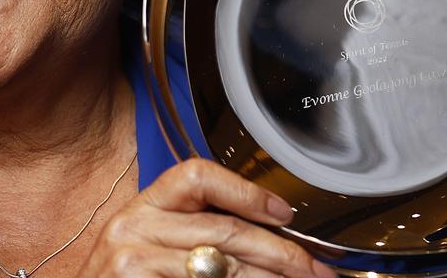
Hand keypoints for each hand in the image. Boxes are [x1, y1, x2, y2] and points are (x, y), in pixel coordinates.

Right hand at [81, 158, 334, 277]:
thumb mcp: (149, 247)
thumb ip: (194, 232)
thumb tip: (268, 231)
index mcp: (142, 208)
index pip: (196, 176)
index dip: (246, 191)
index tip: (284, 213)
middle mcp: (132, 228)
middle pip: (223, 230)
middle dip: (281, 253)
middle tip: (315, 268)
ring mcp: (132, 262)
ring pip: (223, 268)